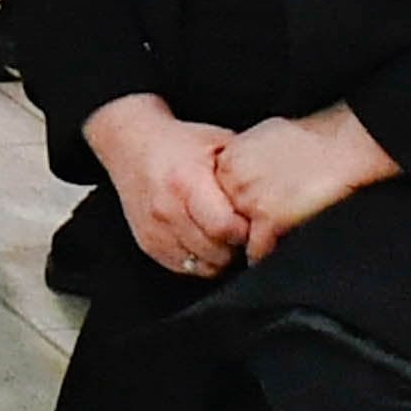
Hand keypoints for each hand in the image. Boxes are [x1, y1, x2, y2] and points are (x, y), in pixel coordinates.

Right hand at [84, 93, 251, 280]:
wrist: (131, 143)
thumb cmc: (178, 142)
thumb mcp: (219, 142)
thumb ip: (246, 170)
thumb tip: (279, 192)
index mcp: (186, 182)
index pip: (225, 228)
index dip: (246, 232)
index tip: (254, 224)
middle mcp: (167, 209)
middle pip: (216, 252)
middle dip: (236, 247)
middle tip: (243, 232)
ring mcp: (155, 230)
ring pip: (202, 265)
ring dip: (220, 257)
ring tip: (224, 237)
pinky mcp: (149, 244)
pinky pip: (184, 268)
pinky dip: (200, 260)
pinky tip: (205, 240)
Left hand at [212, 102, 396, 239]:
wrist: (339, 146)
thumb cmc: (310, 139)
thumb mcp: (262, 136)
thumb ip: (244, 157)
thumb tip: (240, 172)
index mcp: (229, 158)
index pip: (212, 192)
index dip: (225, 205)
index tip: (232, 215)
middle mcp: (232, 179)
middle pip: (220, 214)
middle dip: (232, 224)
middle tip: (242, 234)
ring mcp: (248, 200)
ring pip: (233, 235)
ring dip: (244, 243)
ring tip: (255, 245)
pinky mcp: (269, 220)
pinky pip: (255, 251)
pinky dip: (261, 257)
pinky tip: (269, 256)